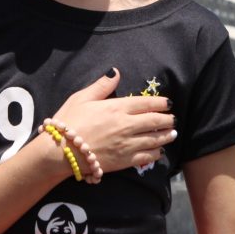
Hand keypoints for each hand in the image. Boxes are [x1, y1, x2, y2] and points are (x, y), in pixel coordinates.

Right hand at [51, 68, 175, 174]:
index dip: (161, 103)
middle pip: (155, 121)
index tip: (168, 103)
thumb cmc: (69, 121)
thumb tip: (115, 72)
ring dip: (166, 136)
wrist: (61, 151)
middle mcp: (126, 125)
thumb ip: (102, 85)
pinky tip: (159, 151)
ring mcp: (127, 144)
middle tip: (173, 120)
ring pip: (155, 140)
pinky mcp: (124, 161)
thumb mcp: (82, 97)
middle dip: (167, 120)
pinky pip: (147, 157)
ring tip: (172, 134)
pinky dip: (156, 153)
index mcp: (117, 107)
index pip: (146, 103)